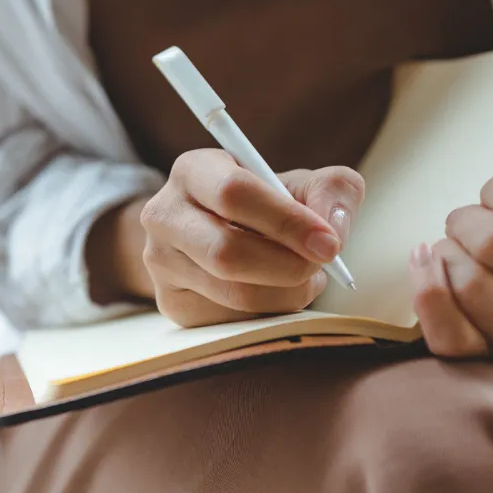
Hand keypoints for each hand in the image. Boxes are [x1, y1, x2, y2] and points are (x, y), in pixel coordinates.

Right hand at [137, 148, 365, 327]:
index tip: (329, 244)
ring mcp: (161, 262)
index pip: (234, 193)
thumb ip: (332, 191)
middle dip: (288, 266)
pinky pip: (230, 322)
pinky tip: (276, 293)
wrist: (224, 233)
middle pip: (227, 252)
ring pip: (233, 295)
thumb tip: (331, 229)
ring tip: (304, 277)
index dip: (286, 221)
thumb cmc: (269, 205)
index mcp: (194, 170)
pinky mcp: (171, 303)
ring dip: (286, 294)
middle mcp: (164, 214)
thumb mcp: (303, 184)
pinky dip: (269, 314)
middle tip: (321, 267)